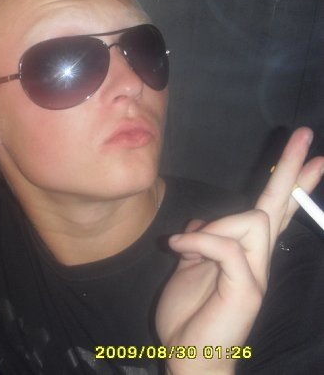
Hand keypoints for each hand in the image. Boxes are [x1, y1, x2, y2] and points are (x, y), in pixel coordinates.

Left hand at [156, 127, 323, 374]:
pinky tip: (179, 246)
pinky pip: (226, 247)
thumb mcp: (189, 267)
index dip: (290, 182)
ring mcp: (256, 274)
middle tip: (304, 135)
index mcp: (245, 251)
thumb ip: (200, 241)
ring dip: (214, 226)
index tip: (311, 155)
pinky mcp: (246, 289)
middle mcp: (257, 259)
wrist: (188, 354)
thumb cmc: (189, 313)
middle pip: (279, 206)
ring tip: (186, 245)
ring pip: (252, 220)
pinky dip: (198, 240)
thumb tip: (201, 219)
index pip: (273, 210)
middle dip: (290, 169)